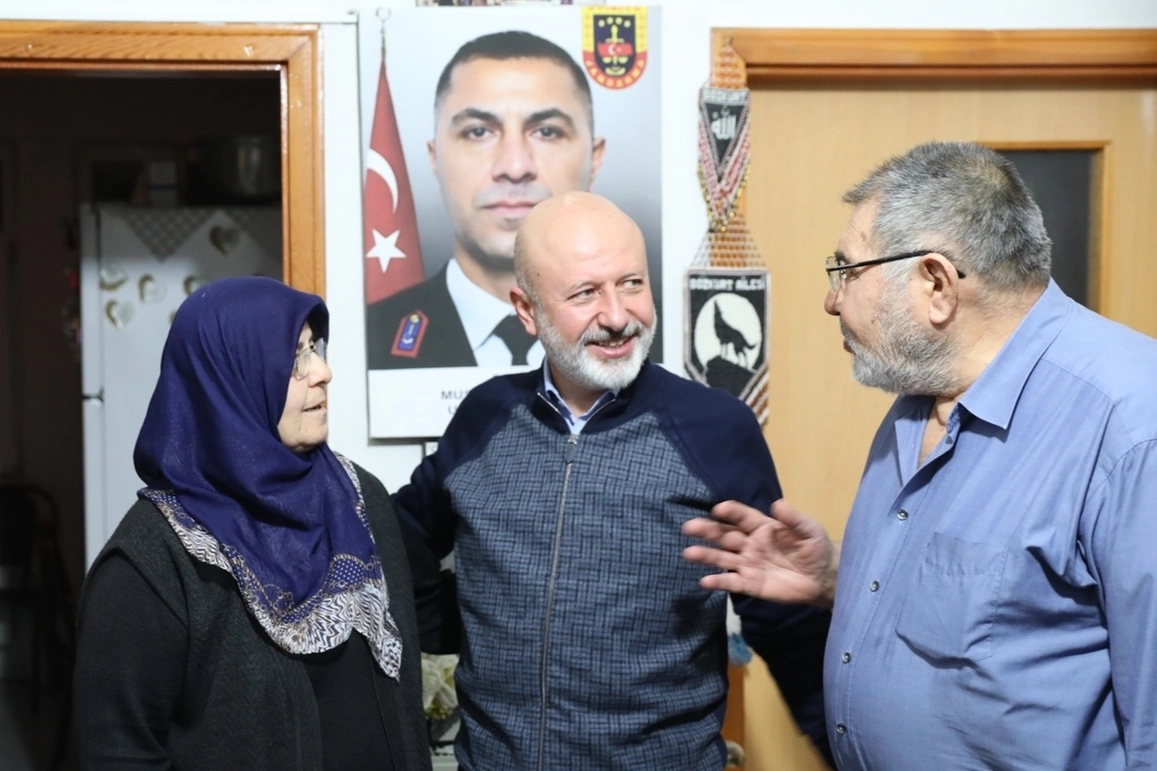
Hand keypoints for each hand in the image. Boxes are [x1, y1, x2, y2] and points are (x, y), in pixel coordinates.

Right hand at [682, 499, 838, 607]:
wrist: (823, 578)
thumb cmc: (815, 548)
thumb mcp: (809, 530)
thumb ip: (793, 519)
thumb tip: (779, 504)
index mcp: (761, 527)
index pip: (741, 517)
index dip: (730, 512)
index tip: (718, 509)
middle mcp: (750, 544)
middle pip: (725, 536)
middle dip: (707, 531)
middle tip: (689, 527)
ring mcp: (748, 564)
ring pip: (723, 558)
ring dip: (706, 555)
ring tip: (689, 553)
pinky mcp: (751, 584)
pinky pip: (731, 583)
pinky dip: (718, 582)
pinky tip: (704, 581)